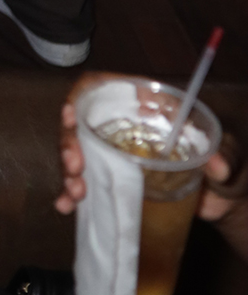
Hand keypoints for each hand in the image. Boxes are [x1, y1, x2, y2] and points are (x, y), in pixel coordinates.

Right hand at [56, 71, 247, 266]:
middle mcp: (123, 126)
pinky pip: (85, 182)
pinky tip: (67, 206)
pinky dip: (72, 194)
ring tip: (76, 193)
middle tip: (75, 167)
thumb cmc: (223, 161)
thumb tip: (217, 166)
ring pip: (78, 153)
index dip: (80, 97)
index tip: (71, 116)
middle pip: (81, 122)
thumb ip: (226, 156)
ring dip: (69, 172)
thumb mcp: (227, 153)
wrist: (223, 198)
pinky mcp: (114, 181)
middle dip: (69, 143)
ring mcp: (115, 154)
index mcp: (145, 107)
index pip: (101, 88)